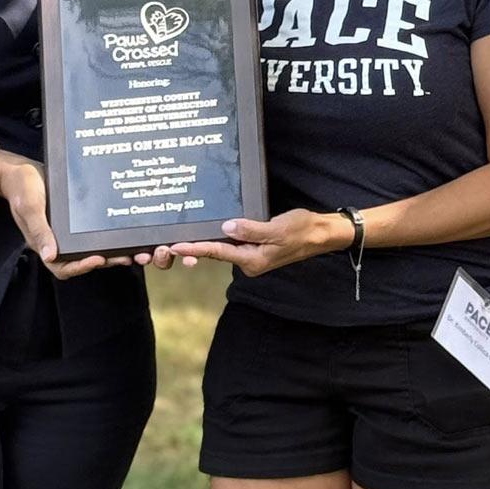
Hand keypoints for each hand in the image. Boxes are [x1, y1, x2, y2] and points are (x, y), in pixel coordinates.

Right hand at [0, 149, 140, 279]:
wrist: (21, 170)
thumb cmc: (21, 187)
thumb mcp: (29, 207)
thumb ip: (40, 230)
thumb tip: (50, 256)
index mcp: (45, 242)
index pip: (63, 266)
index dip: (82, 266)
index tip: (99, 259)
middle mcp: (57, 240)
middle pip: (83, 258)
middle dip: (106, 260)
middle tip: (129, 256)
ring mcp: (66, 230)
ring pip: (90, 245)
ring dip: (110, 250)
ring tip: (133, 248)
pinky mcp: (75, 219)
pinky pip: (91, 230)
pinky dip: (106, 233)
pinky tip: (121, 228)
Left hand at [167, 209, 347, 276]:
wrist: (320, 233)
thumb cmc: (301, 230)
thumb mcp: (276, 229)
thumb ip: (250, 229)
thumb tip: (226, 227)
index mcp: (253, 261)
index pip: (218, 252)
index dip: (195, 248)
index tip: (175, 246)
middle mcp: (249, 261)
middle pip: (216, 253)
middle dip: (194, 248)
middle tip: (169, 242)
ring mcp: (252, 255)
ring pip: (223, 247)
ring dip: (205, 242)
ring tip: (182, 237)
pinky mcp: (256, 247)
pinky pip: (233, 242)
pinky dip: (219, 237)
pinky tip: (209, 230)